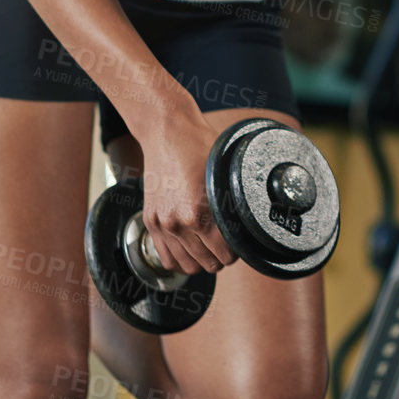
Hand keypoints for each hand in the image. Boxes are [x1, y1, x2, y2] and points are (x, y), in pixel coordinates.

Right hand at [138, 109, 236, 276]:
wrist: (167, 132)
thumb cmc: (199, 147)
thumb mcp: (225, 175)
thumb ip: (233, 205)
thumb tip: (248, 226)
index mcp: (198, 214)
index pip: (226, 253)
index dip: (237, 250)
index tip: (240, 243)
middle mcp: (178, 224)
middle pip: (208, 263)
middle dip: (222, 257)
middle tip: (228, 245)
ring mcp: (162, 224)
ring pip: (188, 266)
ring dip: (203, 261)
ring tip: (211, 248)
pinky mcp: (151, 222)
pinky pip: (166, 258)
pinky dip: (181, 260)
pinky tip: (191, 249)